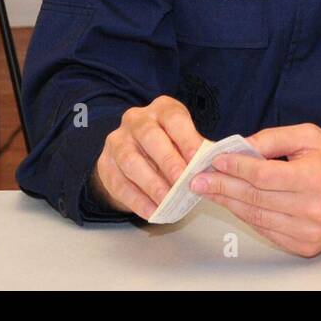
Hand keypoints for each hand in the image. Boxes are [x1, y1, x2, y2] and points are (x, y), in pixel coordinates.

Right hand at [91, 96, 204, 219]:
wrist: (135, 155)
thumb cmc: (169, 145)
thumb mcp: (185, 141)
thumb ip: (198, 151)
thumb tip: (215, 165)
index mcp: (161, 109)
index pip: (174, 119)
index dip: (187, 140)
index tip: (198, 161)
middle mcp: (136, 120)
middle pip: (150, 137)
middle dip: (168, 161)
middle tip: (183, 183)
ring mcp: (117, 140)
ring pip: (130, 160)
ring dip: (151, 183)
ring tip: (167, 201)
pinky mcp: (105, 164)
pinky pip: (119, 183)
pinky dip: (137, 200)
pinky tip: (152, 211)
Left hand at [192, 123, 320, 256]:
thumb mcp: (310, 136)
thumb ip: (274, 138)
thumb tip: (242, 147)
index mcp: (315, 178)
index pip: (265, 175)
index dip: (237, 168)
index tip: (216, 161)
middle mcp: (313, 208)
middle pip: (256, 198)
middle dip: (223, 187)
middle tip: (199, 180)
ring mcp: (309, 231)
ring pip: (257, 217)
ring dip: (229, 203)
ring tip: (210, 191)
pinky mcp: (305, 246)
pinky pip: (267, 230)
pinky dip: (247, 216)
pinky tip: (234, 203)